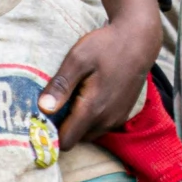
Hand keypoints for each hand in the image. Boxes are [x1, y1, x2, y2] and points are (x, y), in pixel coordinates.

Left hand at [40, 12, 161, 144]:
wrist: (139, 39)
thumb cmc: (106, 46)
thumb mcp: (78, 59)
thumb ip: (60, 86)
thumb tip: (42, 110)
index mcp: (93, 109)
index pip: (66, 142)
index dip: (51, 133)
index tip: (43, 116)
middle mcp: (106, 120)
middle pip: (75, 139)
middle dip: (63, 126)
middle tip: (56, 101)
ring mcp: (116, 119)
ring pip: (88, 133)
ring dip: (77, 122)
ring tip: (72, 96)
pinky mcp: (122, 114)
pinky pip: (99, 126)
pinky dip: (90, 117)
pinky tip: (88, 95)